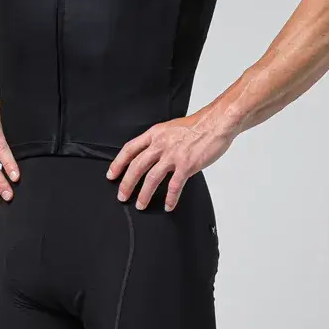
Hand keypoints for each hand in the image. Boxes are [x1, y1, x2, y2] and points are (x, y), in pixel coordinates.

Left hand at [106, 112, 234, 210]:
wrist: (216, 123)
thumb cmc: (197, 126)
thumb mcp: (170, 128)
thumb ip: (159, 141)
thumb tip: (151, 155)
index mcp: (155, 134)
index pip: (130, 149)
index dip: (118, 163)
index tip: (111, 175)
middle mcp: (161, 144)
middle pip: (137, 166)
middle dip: (127, 184)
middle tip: (122, 196)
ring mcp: (173, 155)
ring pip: (152, 178)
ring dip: (144, 194)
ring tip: (140, 204)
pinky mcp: (187, 165)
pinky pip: (174, 186)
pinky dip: (170, 198)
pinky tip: (168, 205)